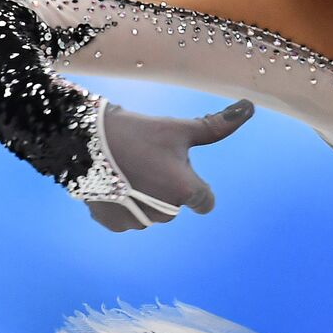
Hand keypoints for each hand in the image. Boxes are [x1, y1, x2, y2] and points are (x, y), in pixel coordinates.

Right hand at [84, 99, 255, 231]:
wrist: (84, 140)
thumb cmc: (137, 132)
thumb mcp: (178, 128)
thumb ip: (215, 126)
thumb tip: (248, 108)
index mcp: (185, 190)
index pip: (206, 201)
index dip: (196, 186)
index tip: (179, 170)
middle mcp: (164, 212)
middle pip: (176, 205)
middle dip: (167, 188)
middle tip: (148, 162)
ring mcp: (136, 221)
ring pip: (152, 213)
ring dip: (146, 198)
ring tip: (129, 170)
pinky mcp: (113, 224)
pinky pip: (128, 219)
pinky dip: (123, 205)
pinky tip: (114, 183)